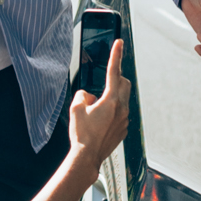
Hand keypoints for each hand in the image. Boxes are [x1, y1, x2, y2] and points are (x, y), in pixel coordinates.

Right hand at [69, 36, 130, 168]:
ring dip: (113, 98)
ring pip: (123, 99)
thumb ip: (83, 95)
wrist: (87, 157)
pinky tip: (100, 122)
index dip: (116, 55)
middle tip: (103, 86)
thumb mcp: (76, 108)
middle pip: (124, 84)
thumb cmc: (81, 134)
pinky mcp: (124, 129)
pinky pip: (121, 113)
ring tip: (96, 110)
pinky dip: (113, 111)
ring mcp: (125, 120)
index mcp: (110, 101)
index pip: (114, 71)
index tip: (119, 43)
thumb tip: (90, 96)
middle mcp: (122, 109)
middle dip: (116, 79)